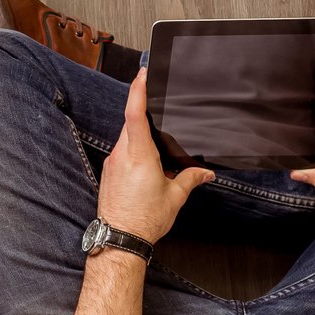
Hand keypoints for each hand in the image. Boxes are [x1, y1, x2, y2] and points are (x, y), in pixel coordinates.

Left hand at [98, 71, 213, 242]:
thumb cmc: (144, 219)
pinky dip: (134, 150)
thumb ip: (192, 178)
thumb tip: (206, 173)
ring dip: (139, 136)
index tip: (143, 75)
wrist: (119, 239)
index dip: (138, 91)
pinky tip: (146, 164)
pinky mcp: (108, 173)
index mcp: (139, 156)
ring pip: (125, 138)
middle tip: (157, 107)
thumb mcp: (175, 196)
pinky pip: (122, 152)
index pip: (134, 114)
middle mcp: (121, 156)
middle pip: (130, 123)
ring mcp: (112, 164)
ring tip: (157, 145)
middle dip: (143, 113)